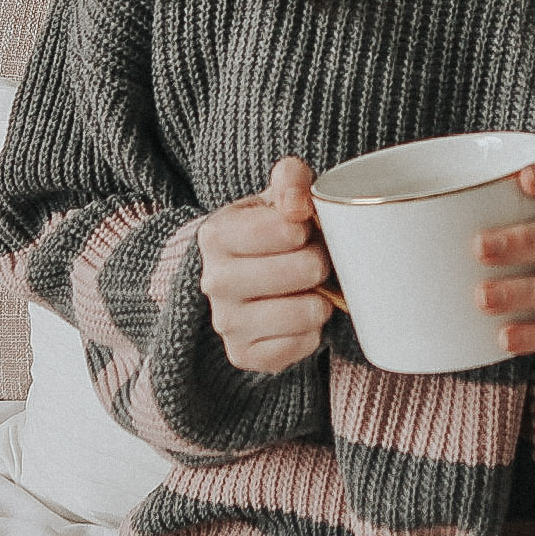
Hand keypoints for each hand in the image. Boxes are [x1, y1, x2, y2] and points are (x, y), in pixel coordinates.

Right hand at [198, 156, 334, 373]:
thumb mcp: (279, 196)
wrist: (249, 276)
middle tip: (313, 260)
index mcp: (217, 235)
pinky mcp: (244, 355)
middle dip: (320, 262)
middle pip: (305, 270)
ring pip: (307, 312)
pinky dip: (312, 331)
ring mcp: (226, 323)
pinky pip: (303, 345)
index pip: (287, 229)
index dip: (307, 228)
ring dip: (321, 299)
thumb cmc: (272, 231)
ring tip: (309, 289)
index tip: (301, 230)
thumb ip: (291, 180)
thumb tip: (297, 203)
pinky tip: (299, 316)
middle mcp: (214, 281)